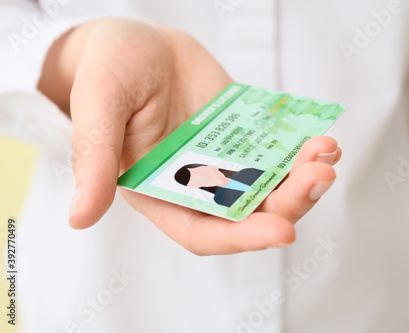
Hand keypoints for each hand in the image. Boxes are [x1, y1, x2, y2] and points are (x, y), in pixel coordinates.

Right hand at [39, 18, 341, 254]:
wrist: (138, 43)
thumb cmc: (108, 71)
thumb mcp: (98, 107)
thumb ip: (93, 158)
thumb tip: (79, 217)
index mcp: (159, 190)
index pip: (203, 230)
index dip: (241, 237)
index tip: (281, 232)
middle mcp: (197, 183)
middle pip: (248, 211)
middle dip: (287, 203)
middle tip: (319, 177)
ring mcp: (225, 159)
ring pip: (270, 183)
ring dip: (302, 177)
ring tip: (326, 152)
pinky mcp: (245, 134)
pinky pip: (277, 149)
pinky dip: (300, 150)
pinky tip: (320, 138)